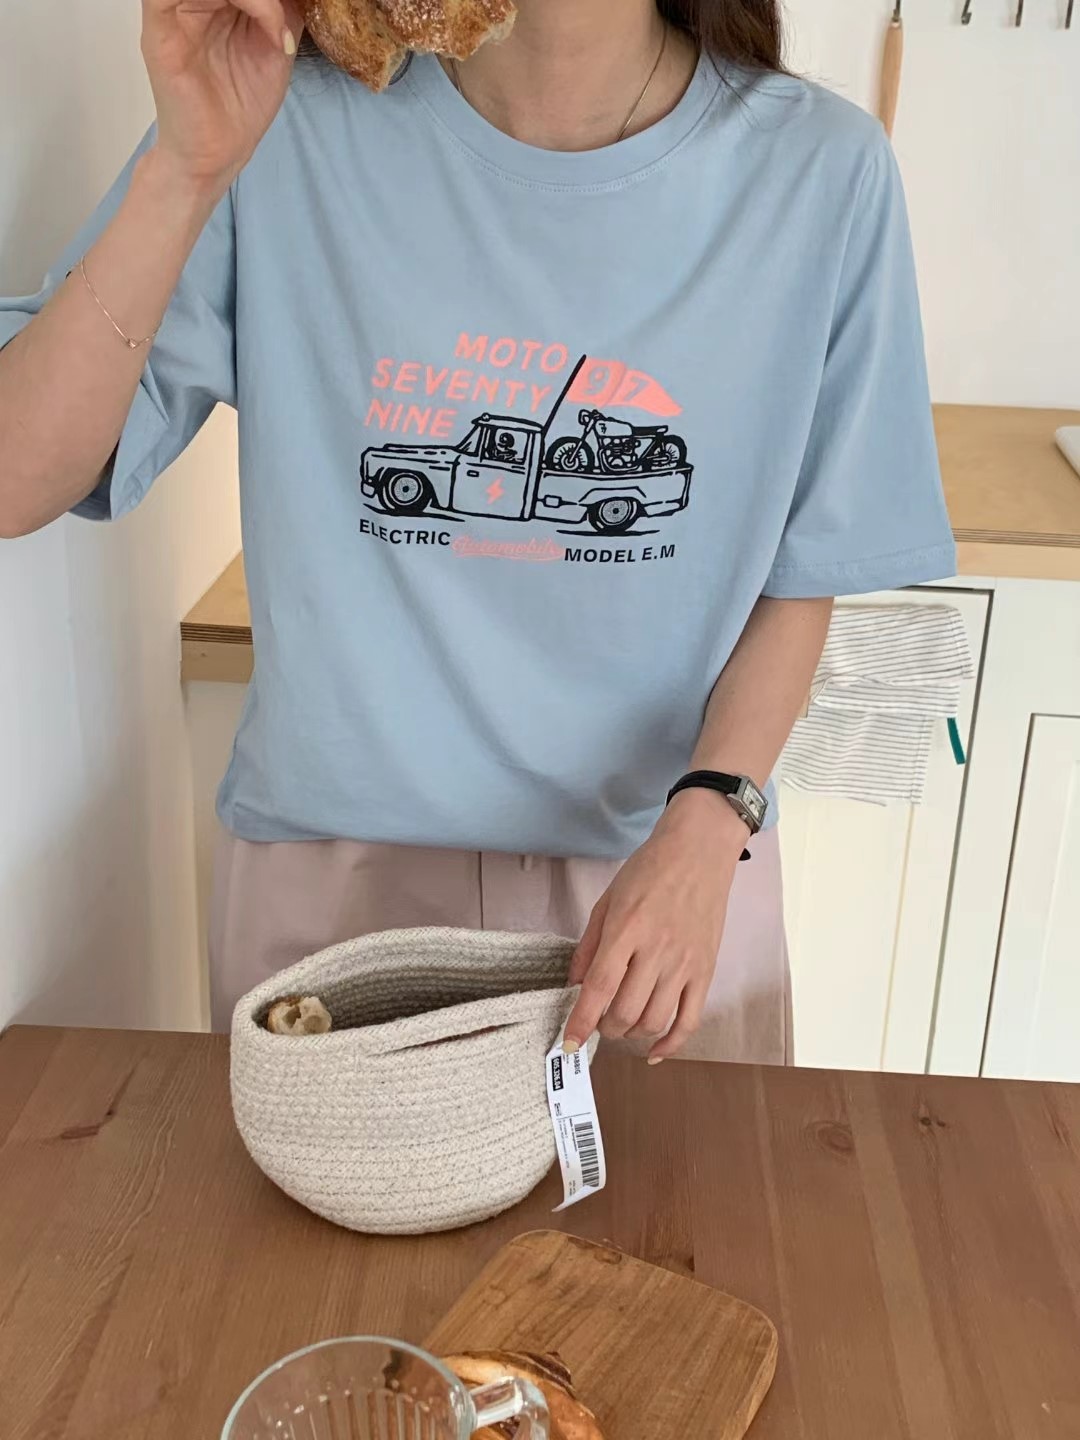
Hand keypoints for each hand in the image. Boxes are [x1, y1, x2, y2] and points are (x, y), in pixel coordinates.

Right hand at [142, 0, 303, 191]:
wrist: (218, 153)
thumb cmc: (241, 105)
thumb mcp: (277, 48)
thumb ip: (283, 12)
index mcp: (214, 1)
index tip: (295, 7)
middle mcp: (191, 1)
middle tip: (288, 11)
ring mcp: (173, 11)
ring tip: (279, 22)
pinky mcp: (161, 28)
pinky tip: (268, 24)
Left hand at [564, 790, 747, 1062]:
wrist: (698, 851)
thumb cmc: (648, 871)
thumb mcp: (606, 901)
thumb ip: (588, 946)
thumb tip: (575, 986)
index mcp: (626, 930)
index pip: (599, 988)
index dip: (581, 1021)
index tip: (568, 1042)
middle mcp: (657, 951)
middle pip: (626, 1012)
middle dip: (604, 1028)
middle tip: (597, 1022)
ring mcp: (685, 964)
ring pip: (654, 1021)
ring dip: (631, 1035)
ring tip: (621, 1026)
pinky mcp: (706, 971)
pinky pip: (690, 1020)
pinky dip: (671, 1044)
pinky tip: (654, 1052)